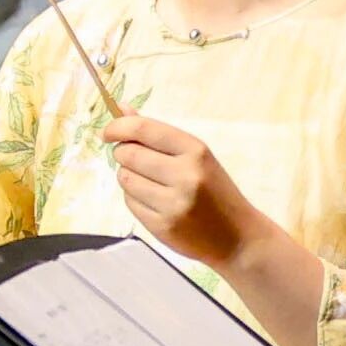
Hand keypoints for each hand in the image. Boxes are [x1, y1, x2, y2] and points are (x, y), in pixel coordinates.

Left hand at [108, 110, 250, 265]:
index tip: (108, 132)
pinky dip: (134, 198)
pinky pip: (130, 202)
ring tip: (149, 182)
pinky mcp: (163, 226)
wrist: (237, 237)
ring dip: (129, 177)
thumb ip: (156, 134)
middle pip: (129, 154)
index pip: (144, 129)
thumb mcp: (195, 156)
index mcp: (196, 151)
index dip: (118, 127)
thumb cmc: (214, 191)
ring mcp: (173, 203)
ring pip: (125, 179)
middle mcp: (185, 175)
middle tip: (134, 159)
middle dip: (123, 153)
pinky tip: (155, 201)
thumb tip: (121, 108)